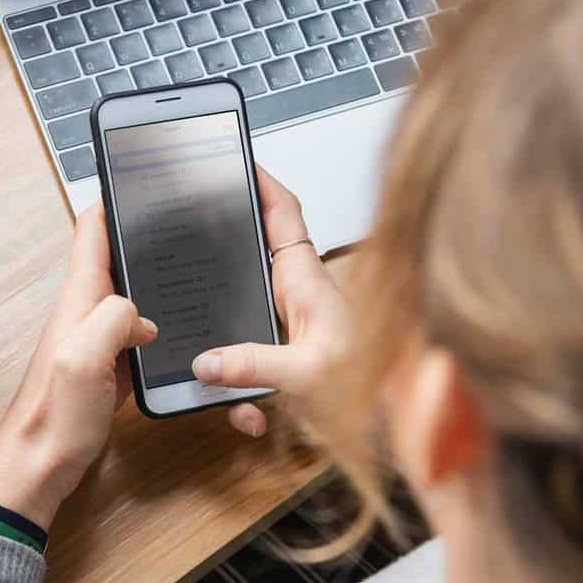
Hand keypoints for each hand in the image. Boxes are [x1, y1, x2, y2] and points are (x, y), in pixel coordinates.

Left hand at [0, 206, 157, 528]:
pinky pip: (138, 335)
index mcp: (78, 300)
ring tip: (197, 263)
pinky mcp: (110, 368)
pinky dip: (161, 325)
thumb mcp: (83, 358)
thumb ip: (112, 318)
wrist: (38, 467)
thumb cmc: (53, 418)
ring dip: (157, 280)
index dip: (115, 198)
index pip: (92, 232)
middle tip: (189, 218)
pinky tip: (186, 330)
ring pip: (132, 296)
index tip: (145, 174)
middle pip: (117, 258)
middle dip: (147, 235)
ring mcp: (98, 341)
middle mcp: (87, 313)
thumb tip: (142, 314)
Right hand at [190, 168, 351, 436]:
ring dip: (227, 350)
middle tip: (189, 246)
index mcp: (305, 281)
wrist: (393, 421)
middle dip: (222, 254)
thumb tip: (206, 361)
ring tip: (222, 373)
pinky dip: (243, 394)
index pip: (283, 213)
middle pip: (252, 255)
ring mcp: (289, 325)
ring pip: (241, 315)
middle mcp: (296, 296)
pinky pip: (247, 366)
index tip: (233, 161)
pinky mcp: (285, 357)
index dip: (260, 182)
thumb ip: (253, 365)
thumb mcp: (305, 373)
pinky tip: (251, 417)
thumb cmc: (372, 386)